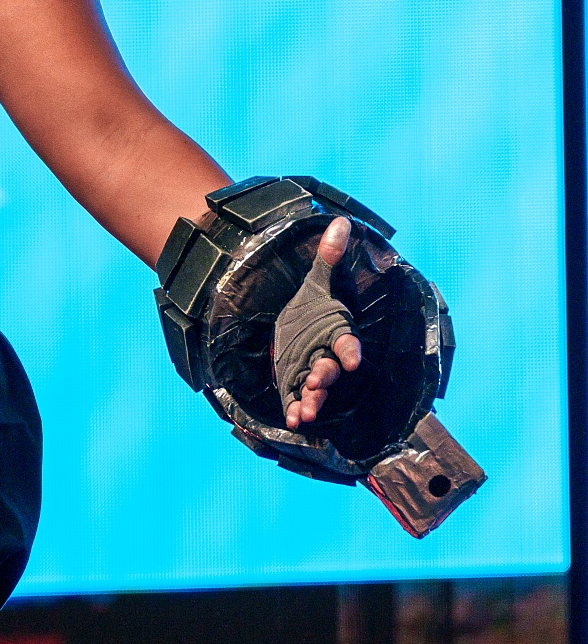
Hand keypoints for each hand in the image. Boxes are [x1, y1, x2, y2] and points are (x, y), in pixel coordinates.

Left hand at [281, 215, 362, 430]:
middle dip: (325, 375)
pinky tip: (293, 421)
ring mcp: (310, 371)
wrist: (292, 324)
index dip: (350, 351)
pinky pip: (296, 399)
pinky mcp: (294, 384)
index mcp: (334, 332)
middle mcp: (325, 355)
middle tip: (318, 380)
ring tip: (306, 409)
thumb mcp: (316, 283)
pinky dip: (295, 410)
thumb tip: (341, 222)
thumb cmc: (310, 306)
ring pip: (314, 389)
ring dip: (312, 399)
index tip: (351, 359)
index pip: (346, 342)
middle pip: (329, 368)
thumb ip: (328, 258)